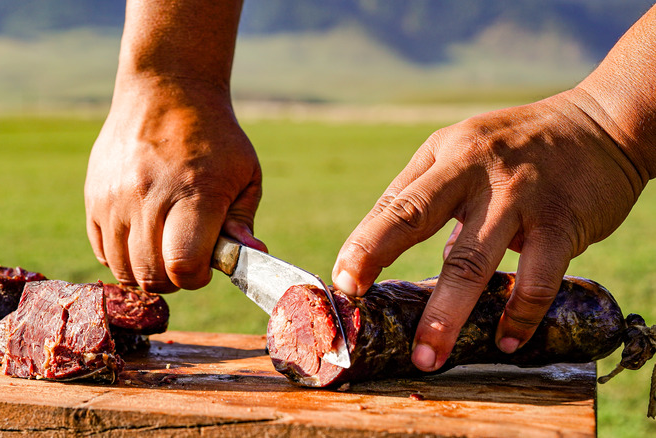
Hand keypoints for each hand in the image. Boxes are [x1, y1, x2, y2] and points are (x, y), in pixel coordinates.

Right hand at [85, 78, 265, 291]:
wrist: (165, 91)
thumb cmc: (214, 138)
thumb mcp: (244, 173)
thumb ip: (242, 222)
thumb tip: (251, 258)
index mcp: (195, 192)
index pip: (183, 264)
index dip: (195, 278)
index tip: (205, 266)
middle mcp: (149, 196)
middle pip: (151, 274)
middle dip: (174, 280)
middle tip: (186, 260)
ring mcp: (115, 197)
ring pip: (122, 268)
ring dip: (146, 273)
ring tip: (164, 251)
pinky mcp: (94, 196)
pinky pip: (102, 251)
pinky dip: (122, 258)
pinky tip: (142, 239)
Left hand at [332, 91, 644, 370]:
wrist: (604, 124)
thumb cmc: (519, 146)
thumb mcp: (465, 153)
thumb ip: (431, 199)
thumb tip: (404, 253)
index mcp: (444, 155)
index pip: (393, 204)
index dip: (363, 245)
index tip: (341, 283)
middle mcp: (473, 169)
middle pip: (414, 216)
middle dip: (375, 257)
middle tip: (354, 302)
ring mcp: (518, 194)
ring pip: (472, 259)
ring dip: (446, 314)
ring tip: (428, 356)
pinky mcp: (561, 220)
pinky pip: (538, 277)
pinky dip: (519, 315)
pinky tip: (506, 340)